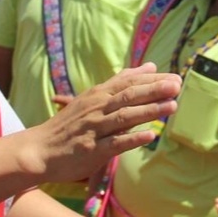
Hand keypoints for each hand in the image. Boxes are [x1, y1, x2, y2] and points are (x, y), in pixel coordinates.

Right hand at [23, 65, 180, 182]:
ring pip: (124, 117)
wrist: (40, 149)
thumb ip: (121, 82)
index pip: (128, 82)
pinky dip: (132, 139)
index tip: (175, 77)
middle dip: (154, 90)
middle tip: (177, 85)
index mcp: (98, 95)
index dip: (152, 80)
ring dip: (149, 111)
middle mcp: (97, 108)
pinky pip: (115, 143)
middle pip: (128, 96)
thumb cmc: (69, 125)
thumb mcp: (92, 98)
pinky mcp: (92, 150)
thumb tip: (150, 66)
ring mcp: (94, 129)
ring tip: (172, 107)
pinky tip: (150, 136)